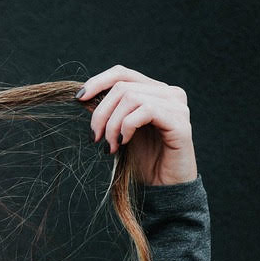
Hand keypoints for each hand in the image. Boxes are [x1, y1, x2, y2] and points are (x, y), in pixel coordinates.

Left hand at [76, 65, 197, 185]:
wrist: (164, 187)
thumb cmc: (142, 159)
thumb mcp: (120, 130)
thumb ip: (111, 111)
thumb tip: (82, 96)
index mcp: (154, 91)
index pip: (122, 73)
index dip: (98, 81)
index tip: (79, 99)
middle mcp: (169, 93)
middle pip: (122, 86)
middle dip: (101, 113)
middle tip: (95, 137)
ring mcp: (177, 105)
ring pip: (131, 97)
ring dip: (112, 124)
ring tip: (110, 146)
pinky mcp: (180, 122)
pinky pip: (145, 110)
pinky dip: (127, 126)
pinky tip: (123, 142)